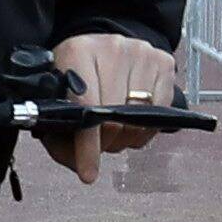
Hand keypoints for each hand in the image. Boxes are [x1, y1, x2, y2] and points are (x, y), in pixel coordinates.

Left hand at [50, 28, 178, 184]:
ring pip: (141, 119)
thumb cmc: (76, 76)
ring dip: (127, 137)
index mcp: (77, 51)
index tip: (88, 173)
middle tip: (101, 144)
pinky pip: (161, 112)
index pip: (86, 106)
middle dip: (107, 142)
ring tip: (116, 131)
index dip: (88, 145)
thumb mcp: (57, 99)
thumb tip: (82, 168)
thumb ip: (60, 136)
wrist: (100, 47)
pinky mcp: (164, 62)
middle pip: (116, 117)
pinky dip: (146, 128)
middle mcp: (113, 48)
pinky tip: (134, 121)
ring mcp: (142, 53)